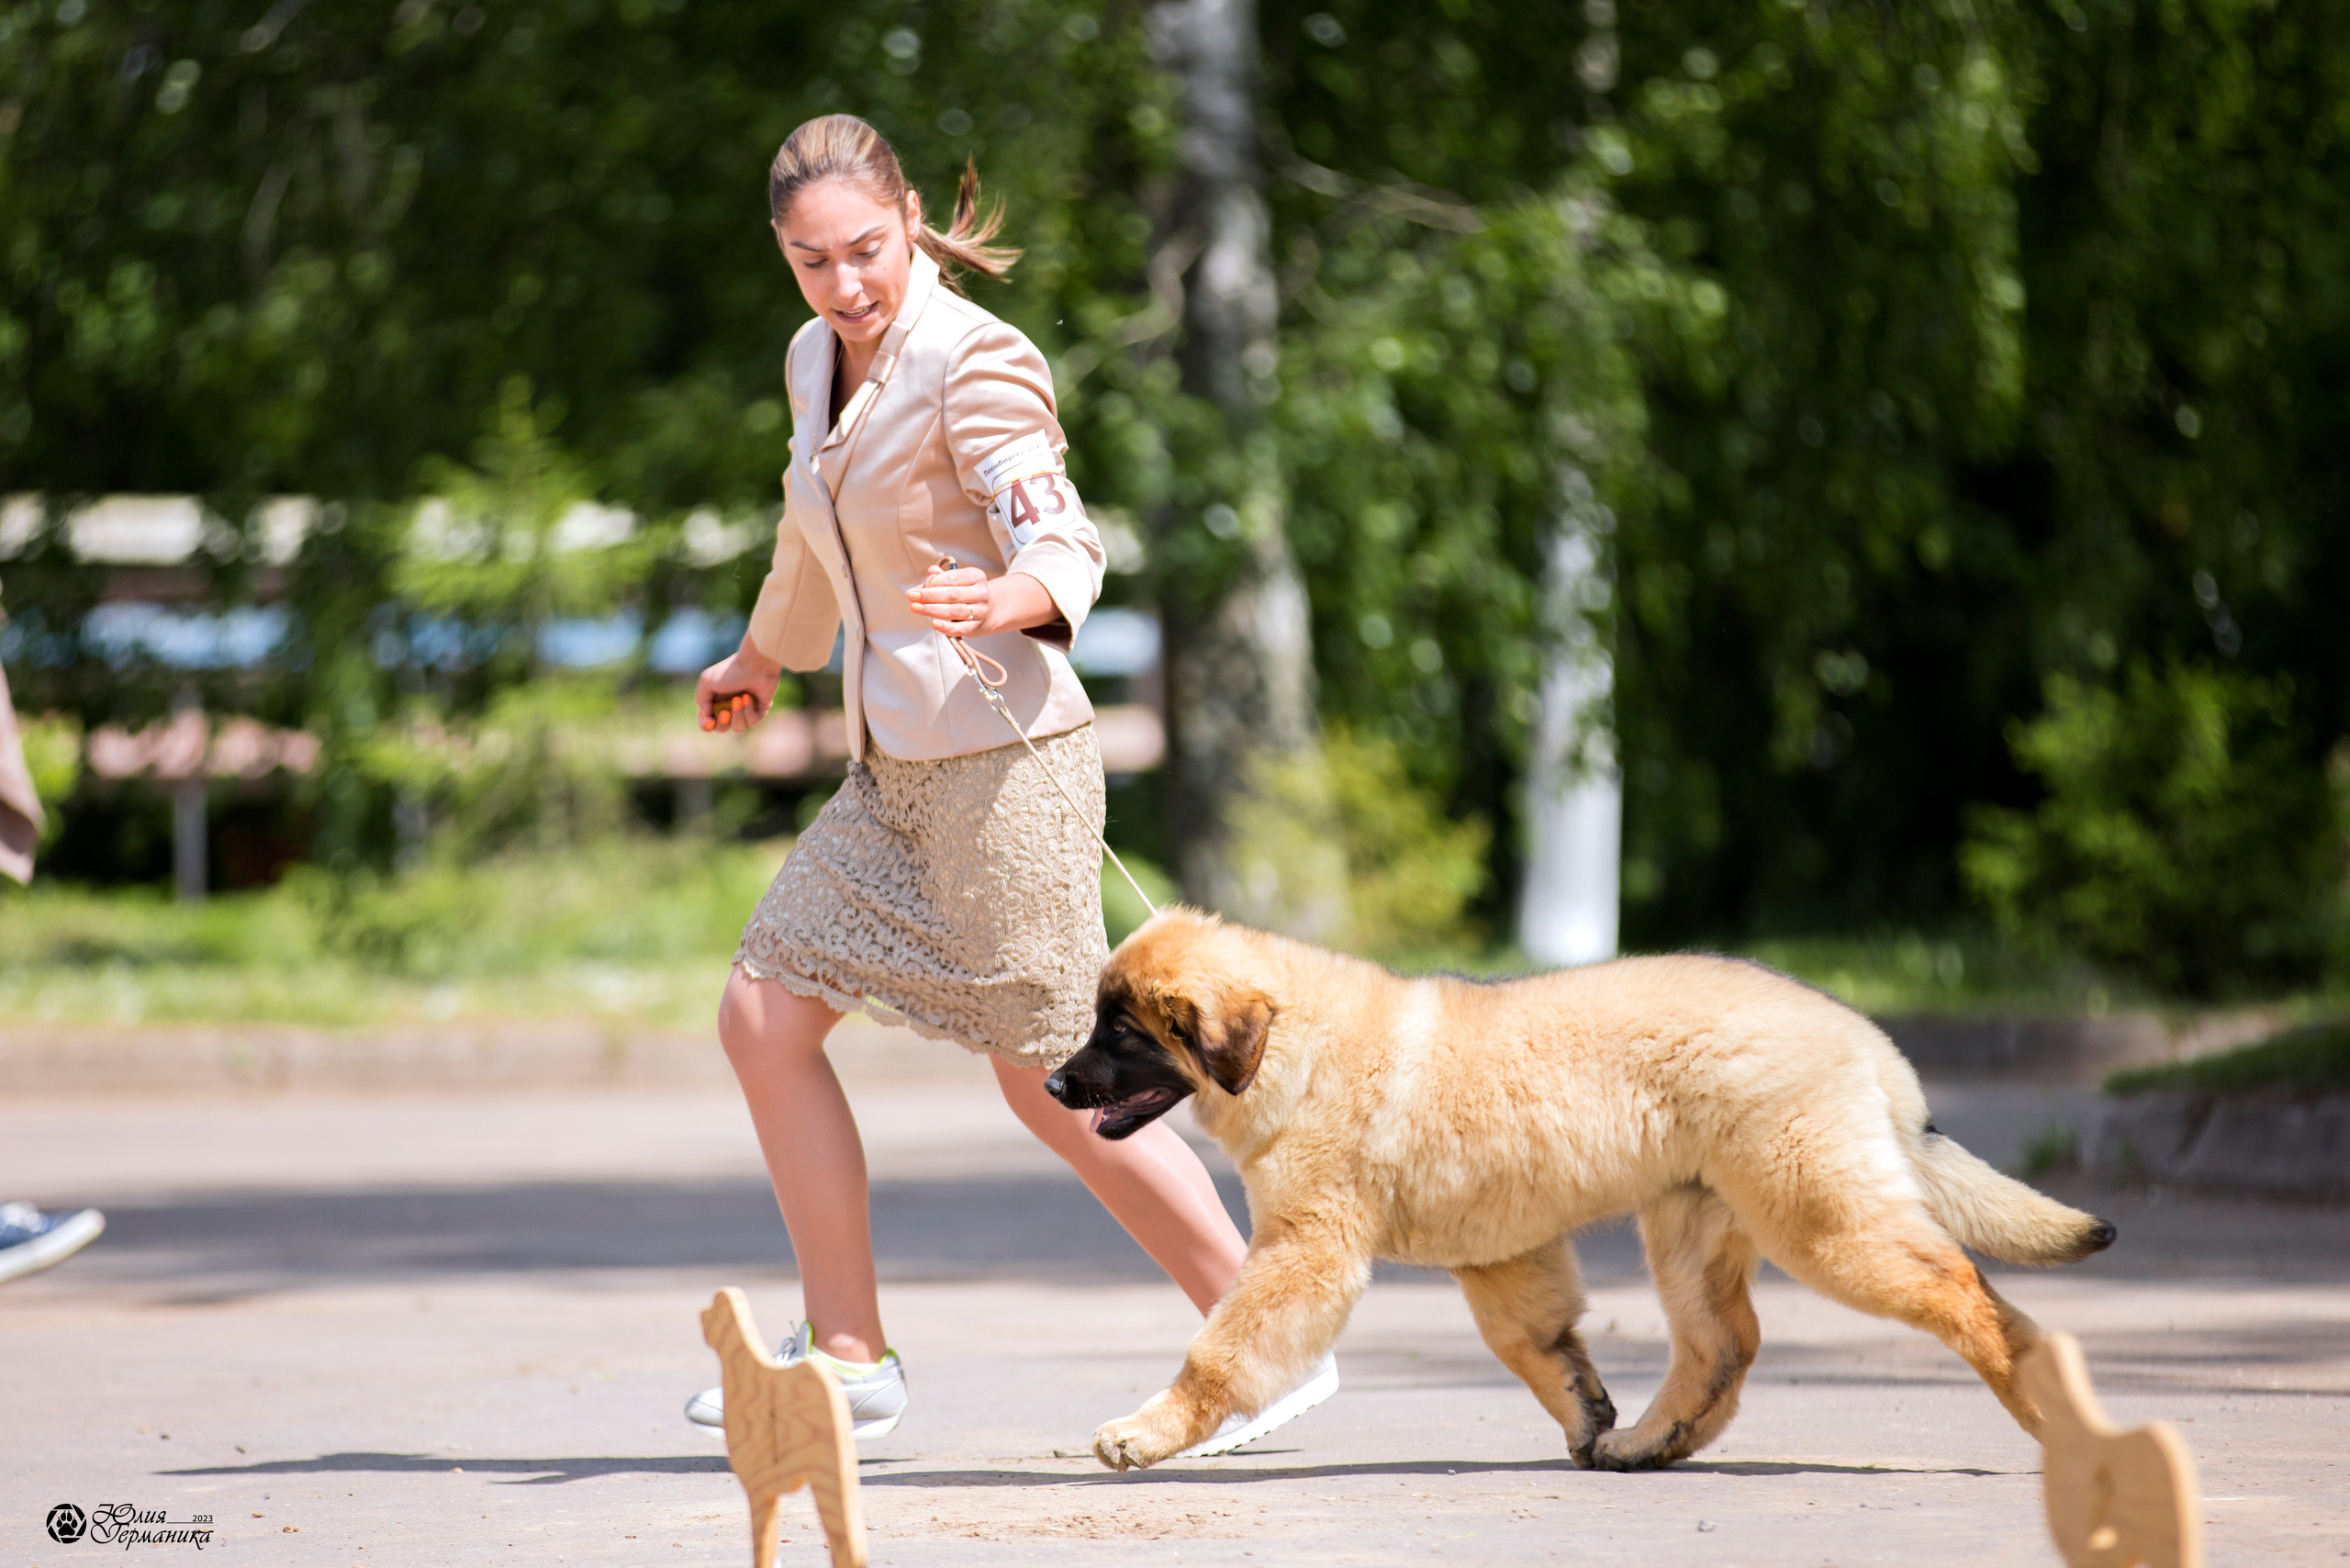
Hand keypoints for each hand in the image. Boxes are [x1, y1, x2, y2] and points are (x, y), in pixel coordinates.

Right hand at [695, 642, 783, 731]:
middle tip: (726, 711)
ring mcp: (745, 709)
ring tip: (741, 698)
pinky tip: (750, 697)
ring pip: (738, 728)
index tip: (710, 722)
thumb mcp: (707, 681)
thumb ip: (701, 700)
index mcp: (715, 701)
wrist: (754, 664)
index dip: (706, 726)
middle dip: (723, 723)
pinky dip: (749, 711)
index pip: (707, 722)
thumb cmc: (730, 671)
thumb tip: (707, 715)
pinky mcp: (760, 709)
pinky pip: (753, 722)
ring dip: (738, 715)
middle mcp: (729, 707)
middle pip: (722, 729)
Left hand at [906, 558, 1054, 637]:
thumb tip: (931, 571)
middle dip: (929, 596)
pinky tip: (934, 623)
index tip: (919, 587)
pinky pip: (960, 628)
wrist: (989, 609)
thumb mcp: (957, 580)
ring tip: (916, 608)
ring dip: (932, 610)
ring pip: (954, 611)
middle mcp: (981, 592)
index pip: (952, 578)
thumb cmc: (966, 592)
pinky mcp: (977, 627)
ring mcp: (981, 610)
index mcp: (976, 576)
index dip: (934, 582)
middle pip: (952, 594)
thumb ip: (942, 576)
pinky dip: (946, 627)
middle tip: (911, 597)